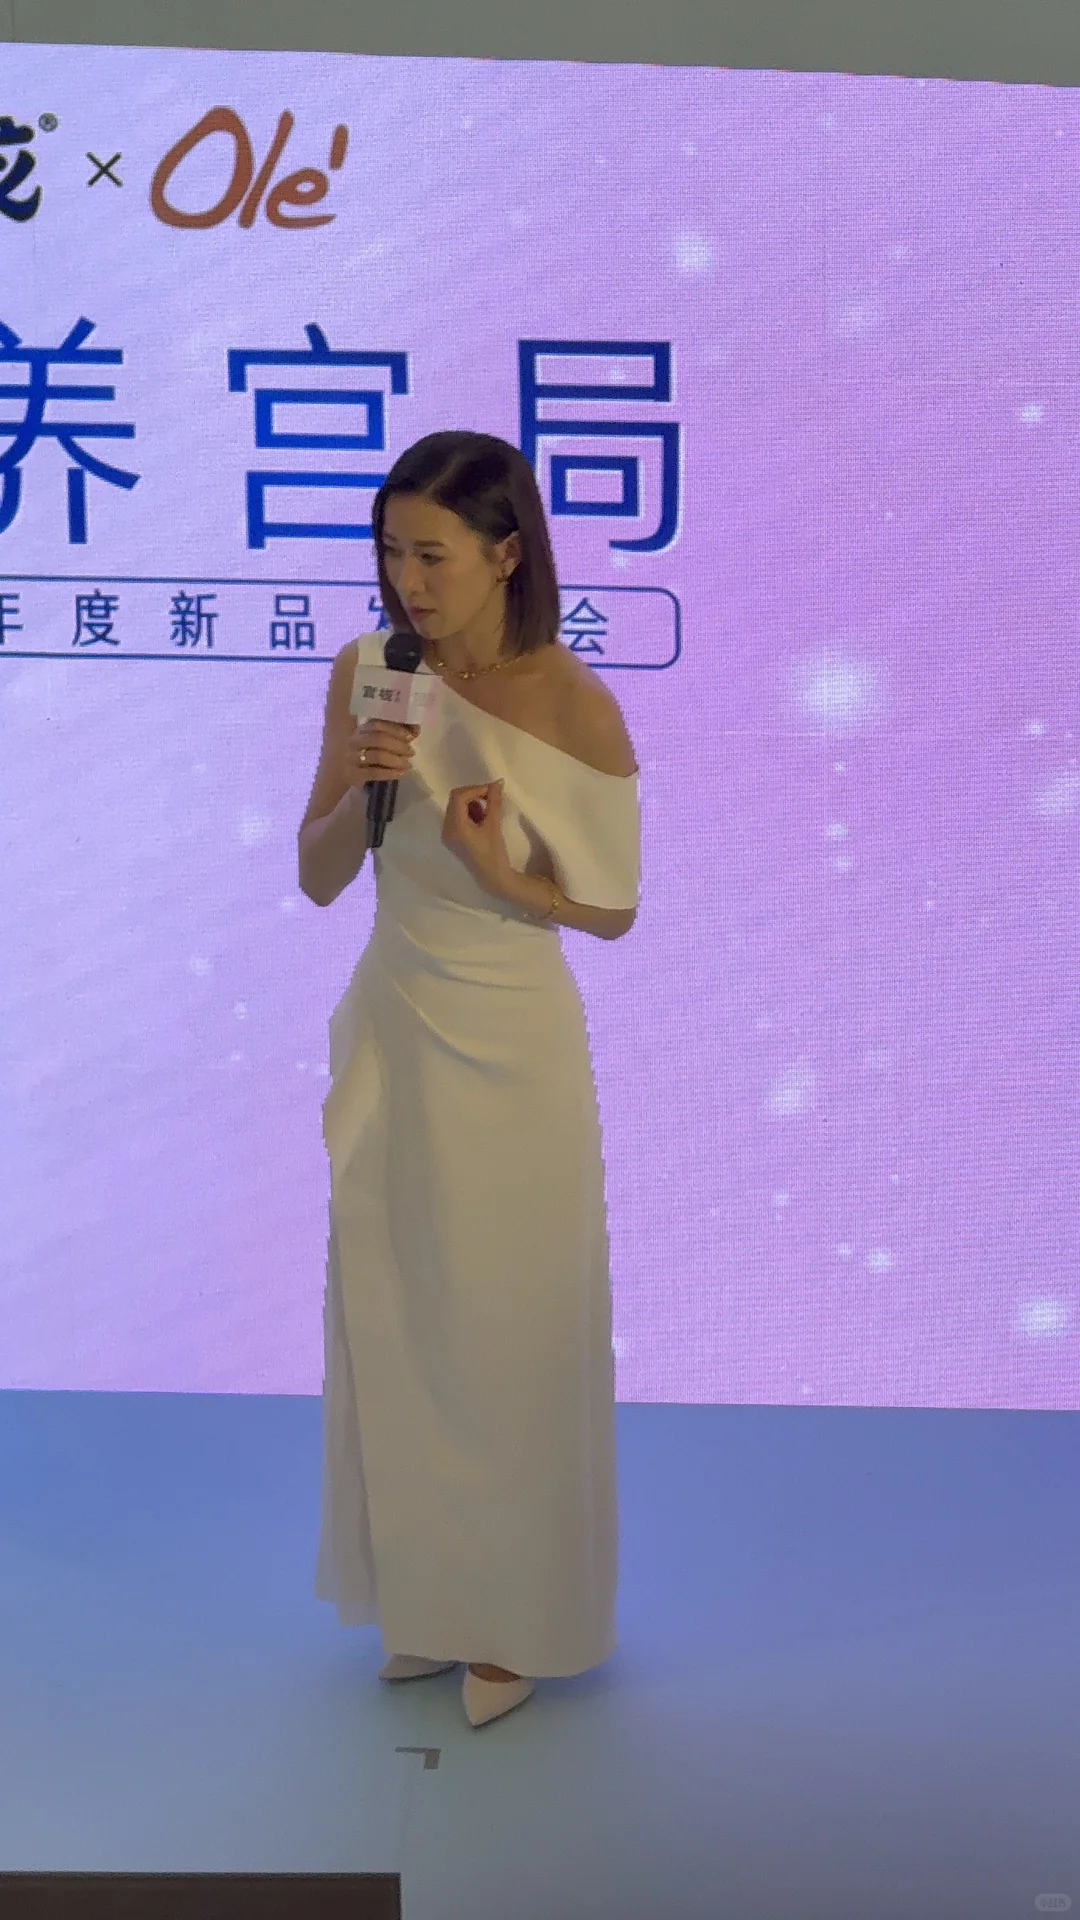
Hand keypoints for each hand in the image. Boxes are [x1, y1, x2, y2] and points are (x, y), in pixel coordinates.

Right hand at [343, 718, 416, 788]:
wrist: (350, 773)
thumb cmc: (371, 754)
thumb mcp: (383, 741)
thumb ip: (398, 733)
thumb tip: (416, 729)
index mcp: (362, 729)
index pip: (377, 724)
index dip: (396, 730)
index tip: (411, 737)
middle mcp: (354, 741)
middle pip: (378, 739)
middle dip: (398, 745)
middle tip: (411, 752)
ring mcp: (351, 758)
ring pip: (377, 756)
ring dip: (396, 760)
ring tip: (408, 764)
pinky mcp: (352, 774)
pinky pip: (373, 773)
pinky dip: (389, 773)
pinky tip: (400, 773)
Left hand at [441, 781, 515, 898]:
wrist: (493, 878)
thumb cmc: (494, 853)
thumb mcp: (494, 825)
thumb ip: (494, 801)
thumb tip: (498, 782)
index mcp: (455, 826)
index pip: (459, 797)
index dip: (475, 789)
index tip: (492, 791)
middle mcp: (446, 829)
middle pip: (455, 800)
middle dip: (473, 795)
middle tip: (491, 798)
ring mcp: (447, 835)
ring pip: (456, 808)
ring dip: (471, 804)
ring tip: (488, 811)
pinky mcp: (452, 839)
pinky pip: (457, 817)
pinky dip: (468, 813)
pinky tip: (482, 820)